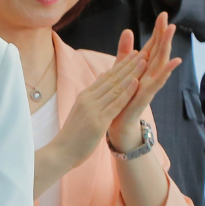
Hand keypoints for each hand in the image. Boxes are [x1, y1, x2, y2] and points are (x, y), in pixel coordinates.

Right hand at [41, 50, 141, 174]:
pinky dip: (127, 92)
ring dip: (131, 73)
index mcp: (84, 97)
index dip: (120, 65)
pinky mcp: (98, 122)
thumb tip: (100, 87)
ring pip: (116, 88)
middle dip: (128, 64)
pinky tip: (137, 82)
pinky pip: (115, 104)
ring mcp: (92, 110)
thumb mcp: (80, 113)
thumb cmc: (71, 137)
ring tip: (144, 61)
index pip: (105, 77)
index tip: (132, 55)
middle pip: (112, 78)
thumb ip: (91, 100)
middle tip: (142, 52)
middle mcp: (88, 99)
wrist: (60, 153)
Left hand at [106, 13, 181, 153]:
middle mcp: (149, 76)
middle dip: (164, 36)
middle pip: (159, 52)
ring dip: (166, 49)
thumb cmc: (122, 98)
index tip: (163, 14)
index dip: (158, 31)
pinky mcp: (145, 97)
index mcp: (143, 69)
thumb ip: (125, 52)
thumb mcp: (121, 71)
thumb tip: (128, 31)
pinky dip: (165, 72)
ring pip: (160, 65)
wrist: (118, 124)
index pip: (152, 46)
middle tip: (169, 20)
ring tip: (172, 34)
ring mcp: (149, 86)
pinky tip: (174, 62)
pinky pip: (157, 83)